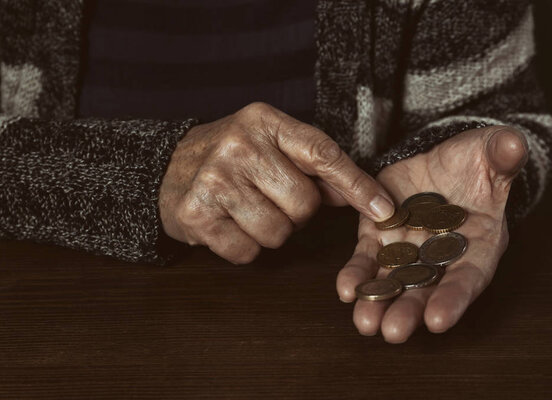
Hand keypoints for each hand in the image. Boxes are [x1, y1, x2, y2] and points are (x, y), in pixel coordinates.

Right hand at [159, 102, 395, 263]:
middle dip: (295, 213)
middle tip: (270, 199)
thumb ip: (313, 166)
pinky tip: (228, 224)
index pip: (322, 154)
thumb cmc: (230, 158)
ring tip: (247, 210)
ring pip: (278, 234)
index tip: (384, 210)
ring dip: (270, 232)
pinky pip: (247, 252)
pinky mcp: (197, 213)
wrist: (167, 168)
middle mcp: (239, 145)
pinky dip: (244, 246)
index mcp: (265, 121)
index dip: (356, 185)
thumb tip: (362, 196)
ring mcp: (215, 178)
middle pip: (304, 204)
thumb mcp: (270, 145)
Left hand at [336, 126, 528, 341]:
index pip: (468, 276)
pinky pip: (367, 257)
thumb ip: (501, 155)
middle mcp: (441, 254)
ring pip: (394, 281)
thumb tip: (513, 144)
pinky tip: (345, 289)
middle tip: (392, 332)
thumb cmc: (475, 162)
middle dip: (408, 310)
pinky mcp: (380, 235)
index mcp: (478, 243)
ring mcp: (408, 248)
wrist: (441, 160)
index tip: (438, 321)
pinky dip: (357, 273)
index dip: (454, 298)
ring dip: (378, 301)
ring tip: (365, 322)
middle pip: (426, 288)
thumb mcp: (491, 152)